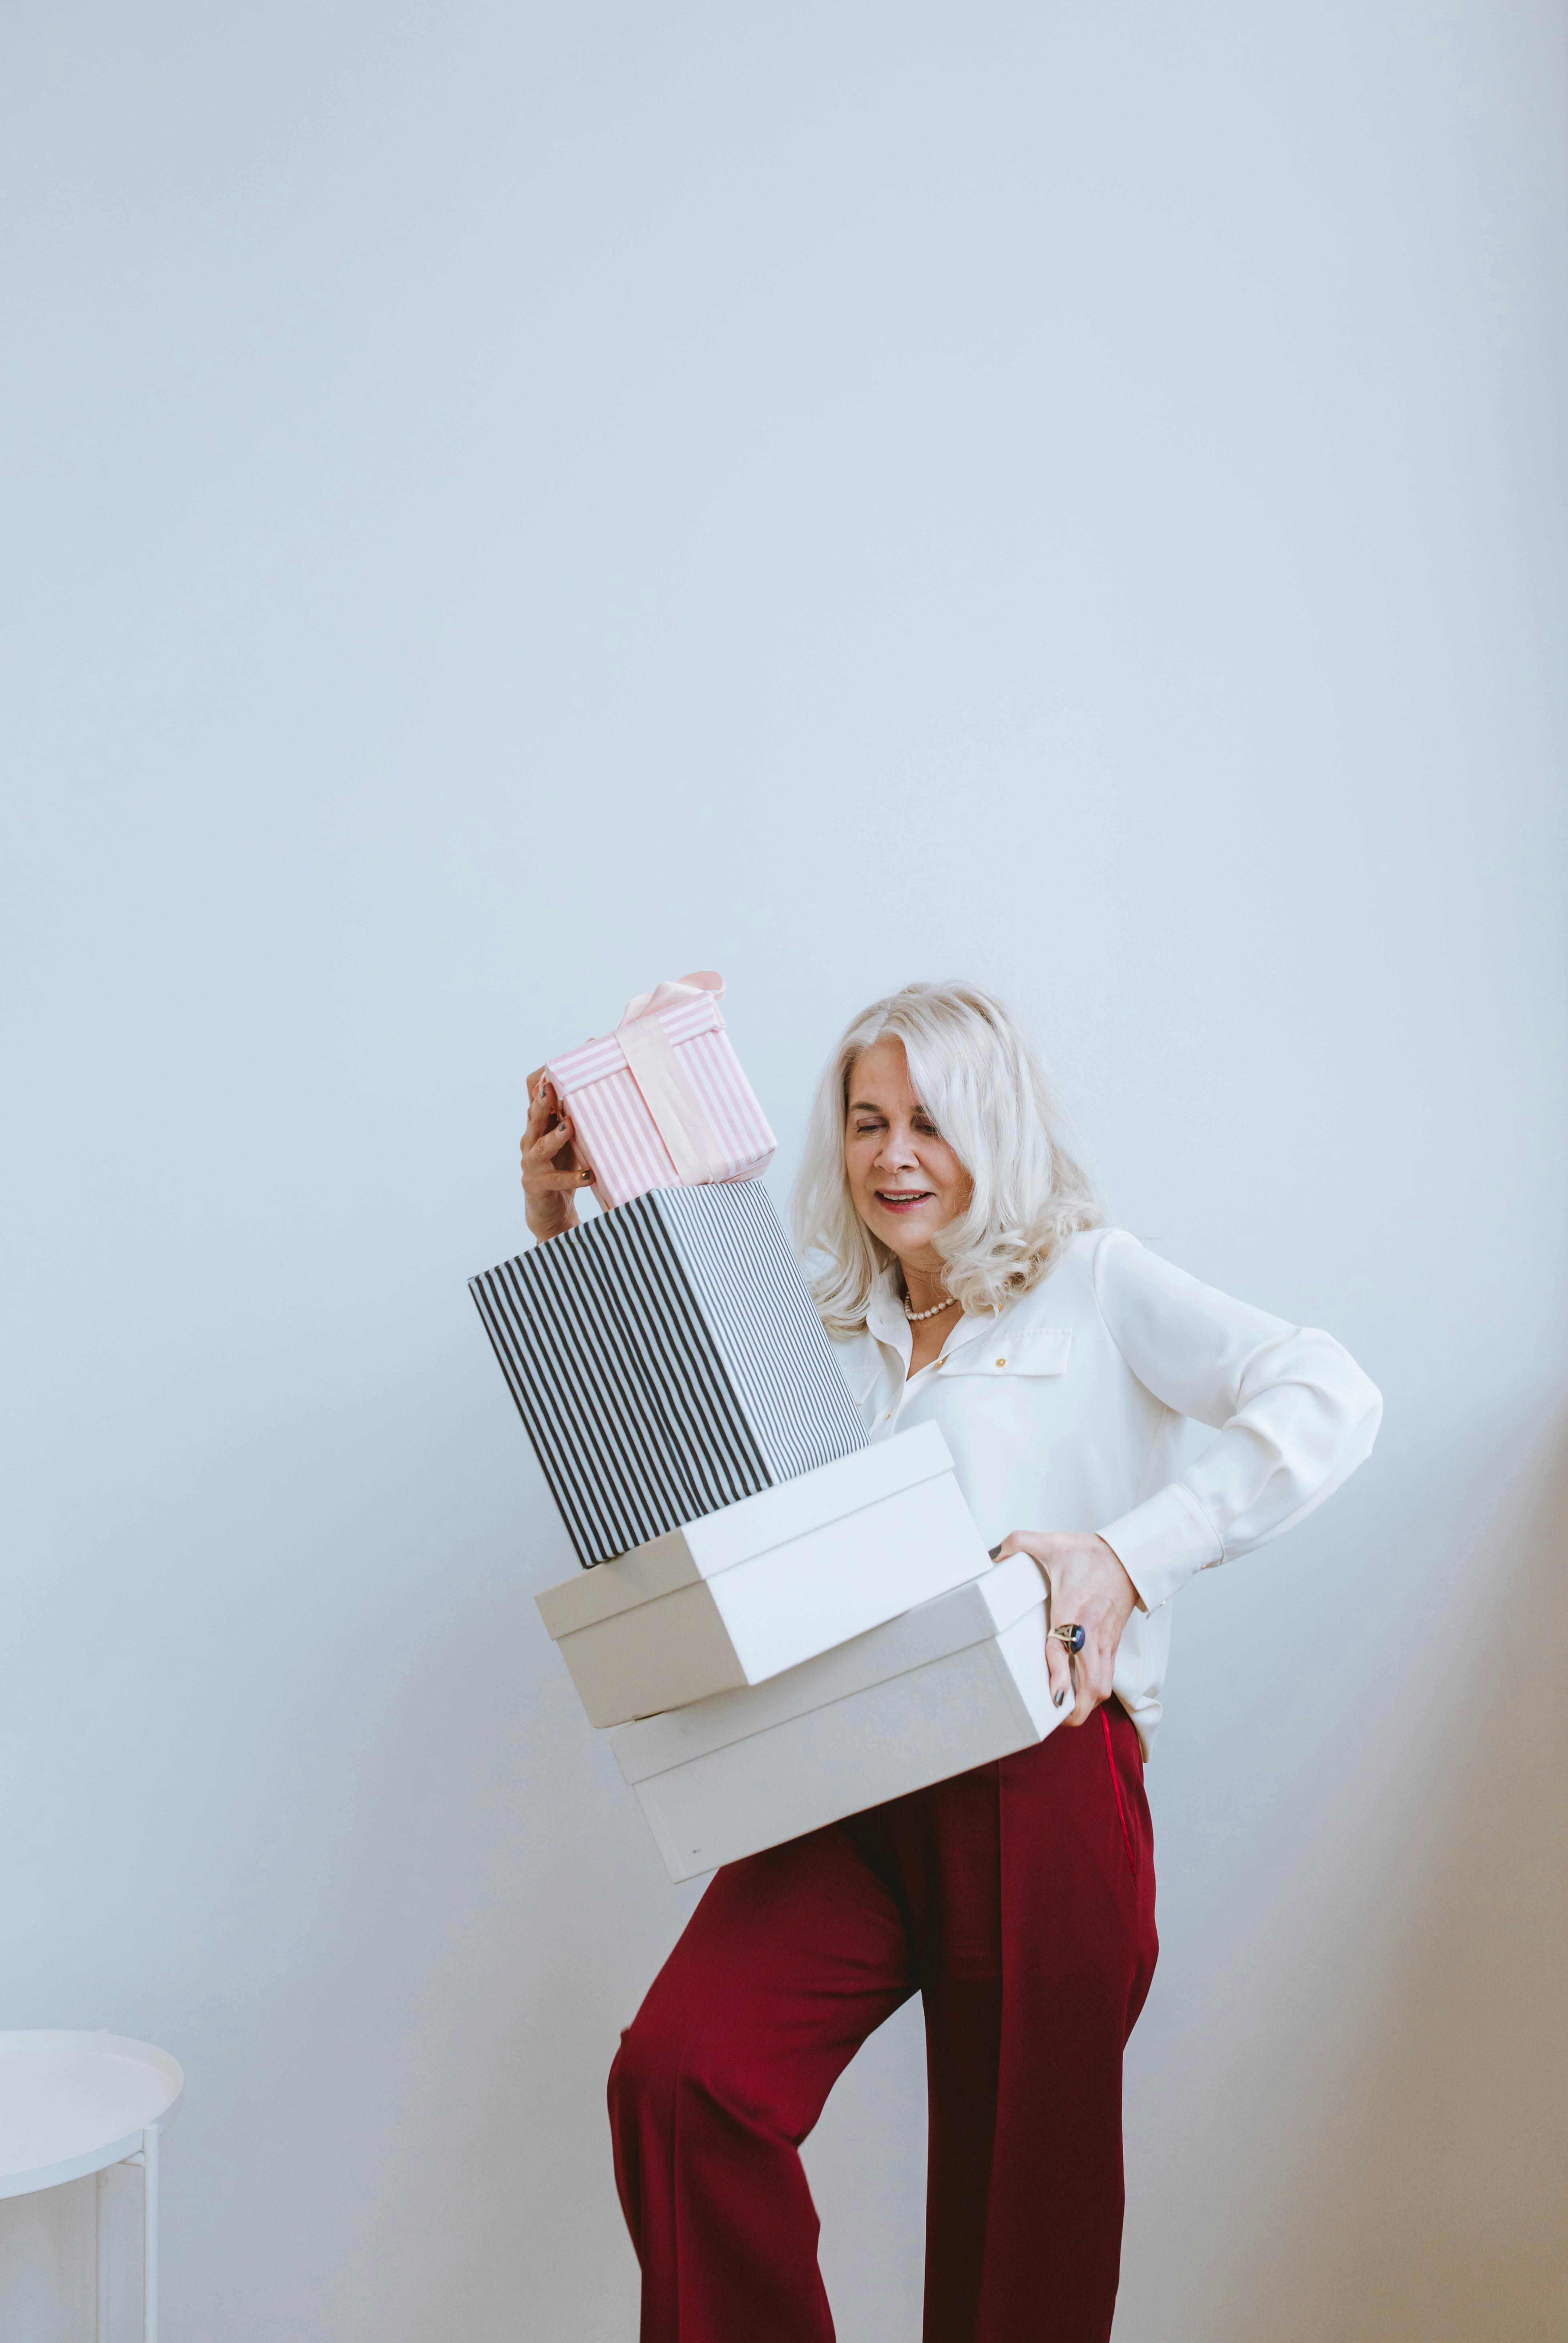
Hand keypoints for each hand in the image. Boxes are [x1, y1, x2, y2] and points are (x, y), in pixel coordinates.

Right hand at [520, 1069, 594, 1241]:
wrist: (550, 1209)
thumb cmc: (564, 1165)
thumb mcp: (572, 1136)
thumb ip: (580, 1112)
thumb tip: (603, 1078)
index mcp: (539, 1123)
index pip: (532, 1094)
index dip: (541, 1079)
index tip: (554, 1065)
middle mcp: (530, 1139)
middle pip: (533, 1116)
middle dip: (541, 1102)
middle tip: (550, 1088)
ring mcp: (531, 1163)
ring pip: (539, 1146)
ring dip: (554, 1136)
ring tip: (568, 1126)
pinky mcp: (537, 1185)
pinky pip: (555, 1180)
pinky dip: (572, 1177)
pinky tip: (588, 1175)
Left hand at [990, 1530, 1139, 1727]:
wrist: (1129, 1557)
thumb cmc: (1092, 1555)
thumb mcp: (1052, 1543)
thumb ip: (1019, 1544)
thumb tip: (993, 1552)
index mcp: (1074, 1611)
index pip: (1064, 1649)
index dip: (1058, 1676)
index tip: (1053, 1696)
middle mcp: (1091, 1633)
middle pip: (1093, 1685)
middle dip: (1074, 1709)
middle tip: (1049, 1716)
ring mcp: (1104, 1643)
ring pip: (1102, 1688)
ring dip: (1084, 1704)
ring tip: (1060, 1711)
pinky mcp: (1111, 1645)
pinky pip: (1105, 1679)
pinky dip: (1091, 1692)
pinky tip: (1074, 1693)